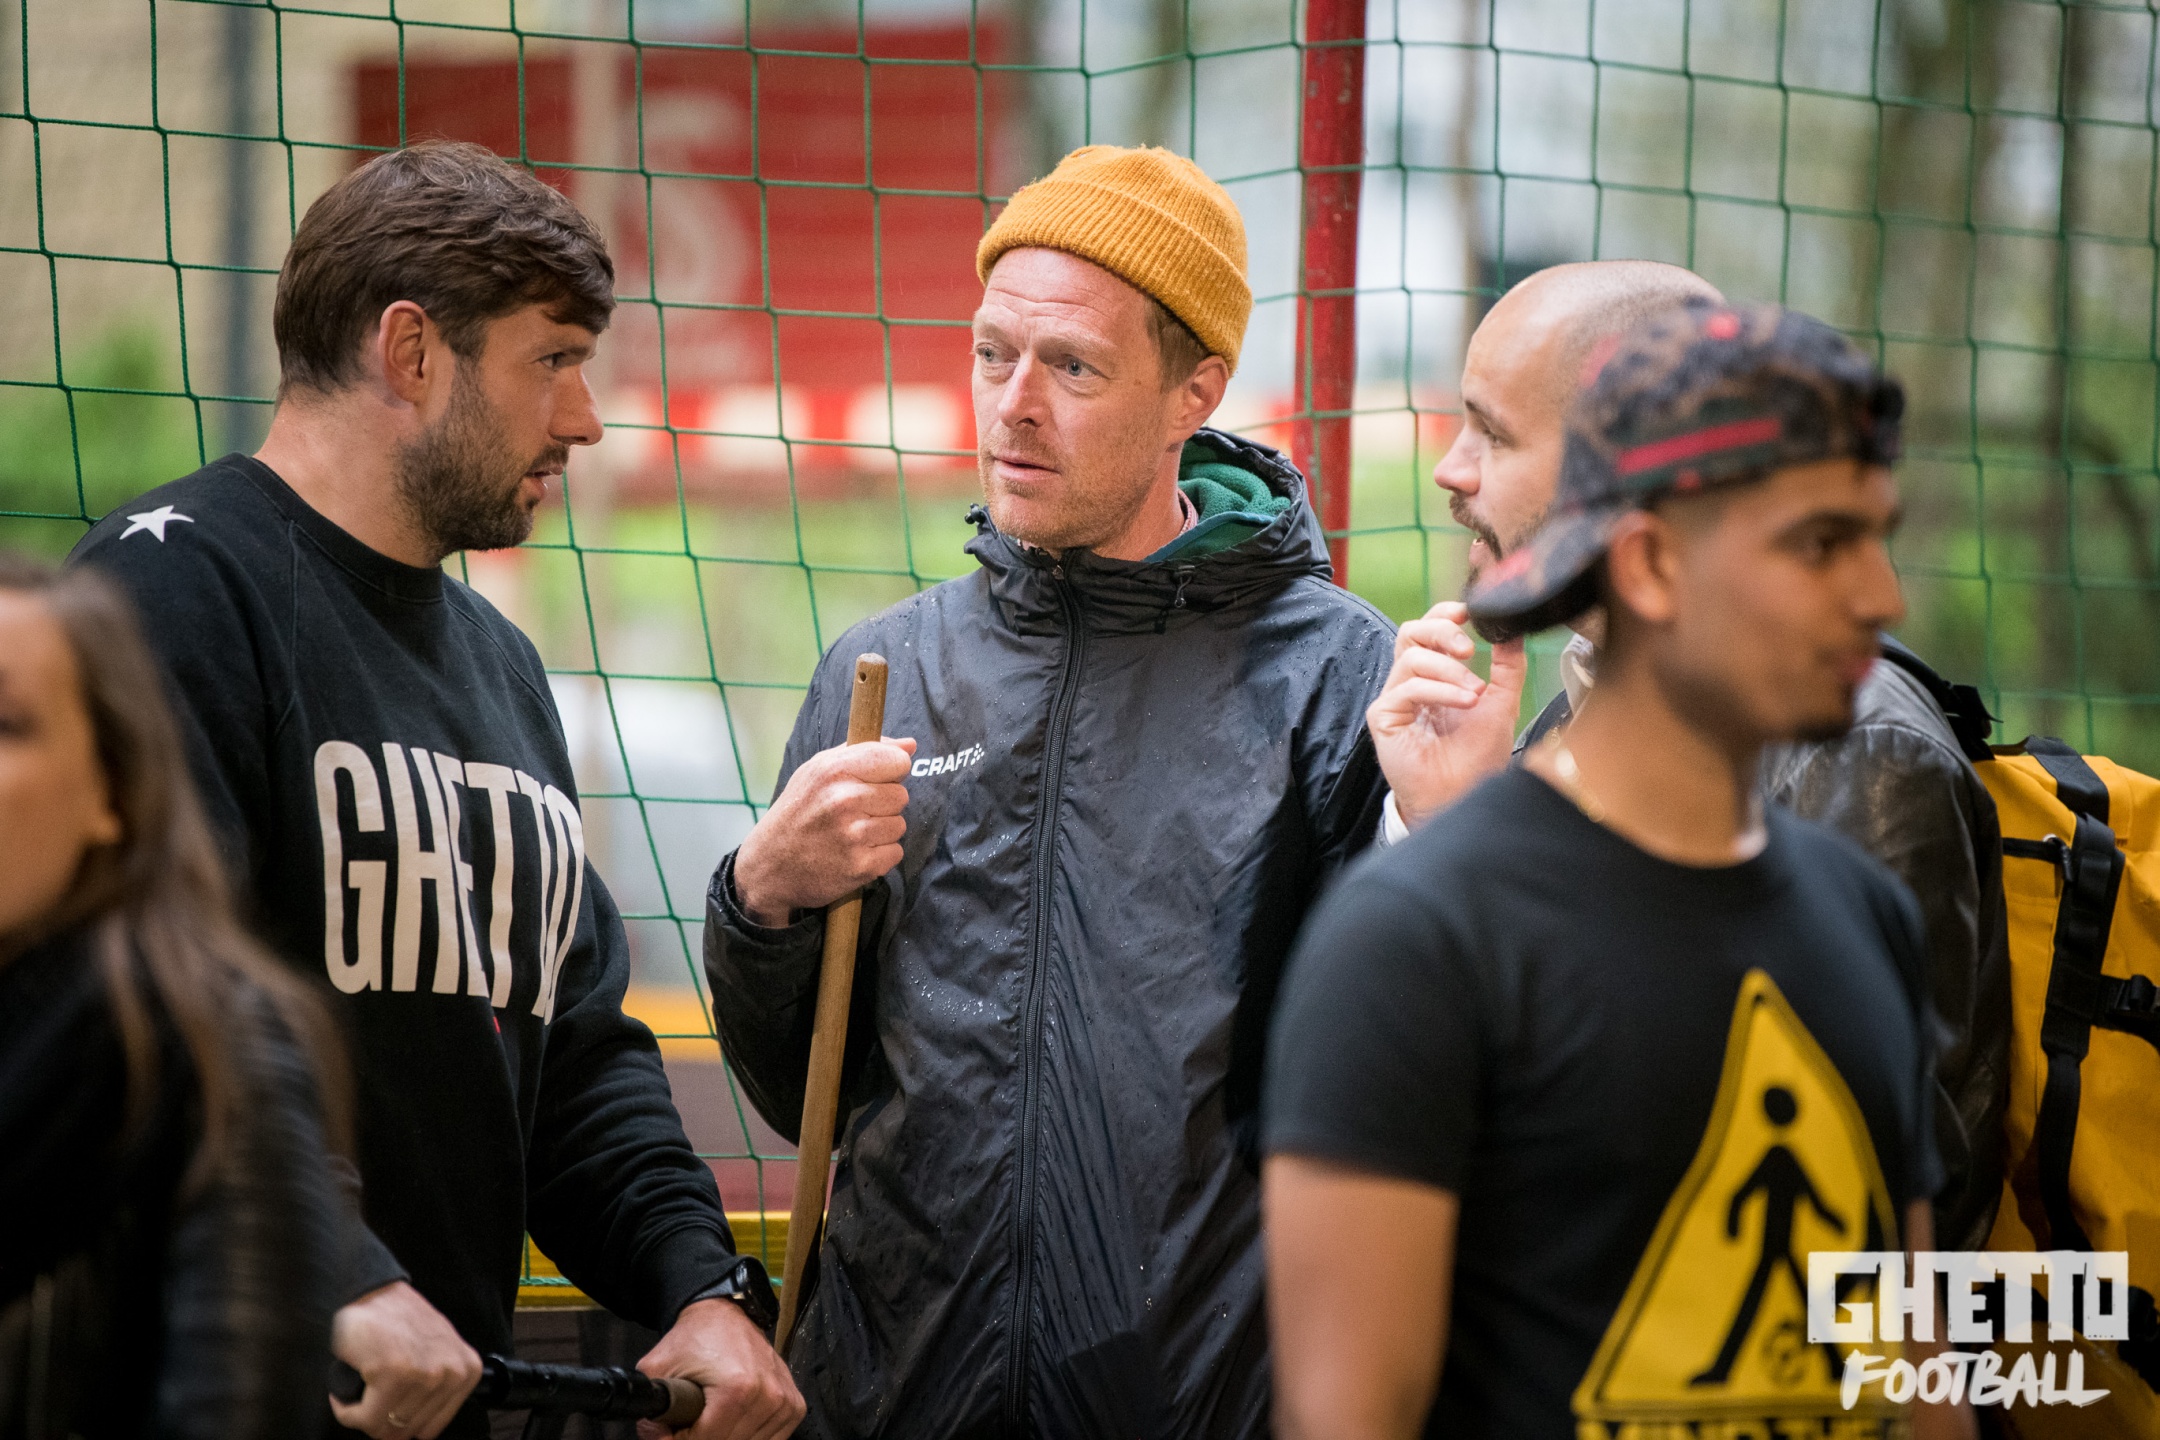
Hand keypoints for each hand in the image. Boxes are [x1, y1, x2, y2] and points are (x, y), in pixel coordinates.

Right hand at [328, 1281, 482, 1439]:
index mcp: (467, 1371)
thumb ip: (437, 1388)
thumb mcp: (435, 1352)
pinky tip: (344, 1390)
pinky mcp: (394, 1374)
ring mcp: (425, 1374)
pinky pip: (363, 1418)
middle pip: (406, 1430)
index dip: (400, 1422)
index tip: (385, 1406)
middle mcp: (452, 1374)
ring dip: (361, 1414)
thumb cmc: (395, 1321)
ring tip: (359, 1386)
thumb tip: (415, 1430)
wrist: (368, 1292)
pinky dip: (345, 1410)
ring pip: (384, 1428)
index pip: (430, 1429)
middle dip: (379, 1419)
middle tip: (368, 1395)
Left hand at [636, 1298, 804, 1439]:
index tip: (672, 1427)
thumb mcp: (657, 1368)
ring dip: (727, 1436)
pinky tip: (736, 1419)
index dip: (680, 1439)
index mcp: (738, 1389)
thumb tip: (657, 1439)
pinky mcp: (794, 1404)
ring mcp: (785, 1402)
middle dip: (701, 1437)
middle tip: (690, 1421)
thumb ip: (651, 1411)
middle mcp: (768, 1396)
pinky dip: (750, 1436)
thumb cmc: (695, 1338)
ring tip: (712, 1416)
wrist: (724, 1314)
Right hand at [734, 737, 915, 926]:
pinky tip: (854, 853)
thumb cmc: (797, 812)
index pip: (898, 762)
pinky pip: (895, 852)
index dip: (890, 772)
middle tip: (855, 813)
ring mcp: (853, 836)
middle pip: (901, 795)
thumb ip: (865, 751)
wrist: (769, 866)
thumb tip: (910, 745)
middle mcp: (844, 800)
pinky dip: (880, 856)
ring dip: (881, 831)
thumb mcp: (818, 770)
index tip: (874, 781)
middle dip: (883, 804)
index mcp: (835, 770)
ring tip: (852, 834)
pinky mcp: (861, 866)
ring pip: (900, 825)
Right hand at [1368, 602, 1527, 830]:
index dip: (1444, 614)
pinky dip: (1439, 690)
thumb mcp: (1501, 703)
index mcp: (1434, 675)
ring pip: (1412, 658)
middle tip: (1469, 648)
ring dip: (1449, 669)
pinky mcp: (1384, 717)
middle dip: (1442, 631)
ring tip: (1474, 693)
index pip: (1428, 630)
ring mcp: (1395, 700)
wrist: (1463, 796)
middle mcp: (1410, 683)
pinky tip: (1464, 702)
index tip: (1469, 611)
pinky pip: (1407, 688)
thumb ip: (1508, 666)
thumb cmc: (1476, 757)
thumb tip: (1513, 631)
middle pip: (1411, 632)